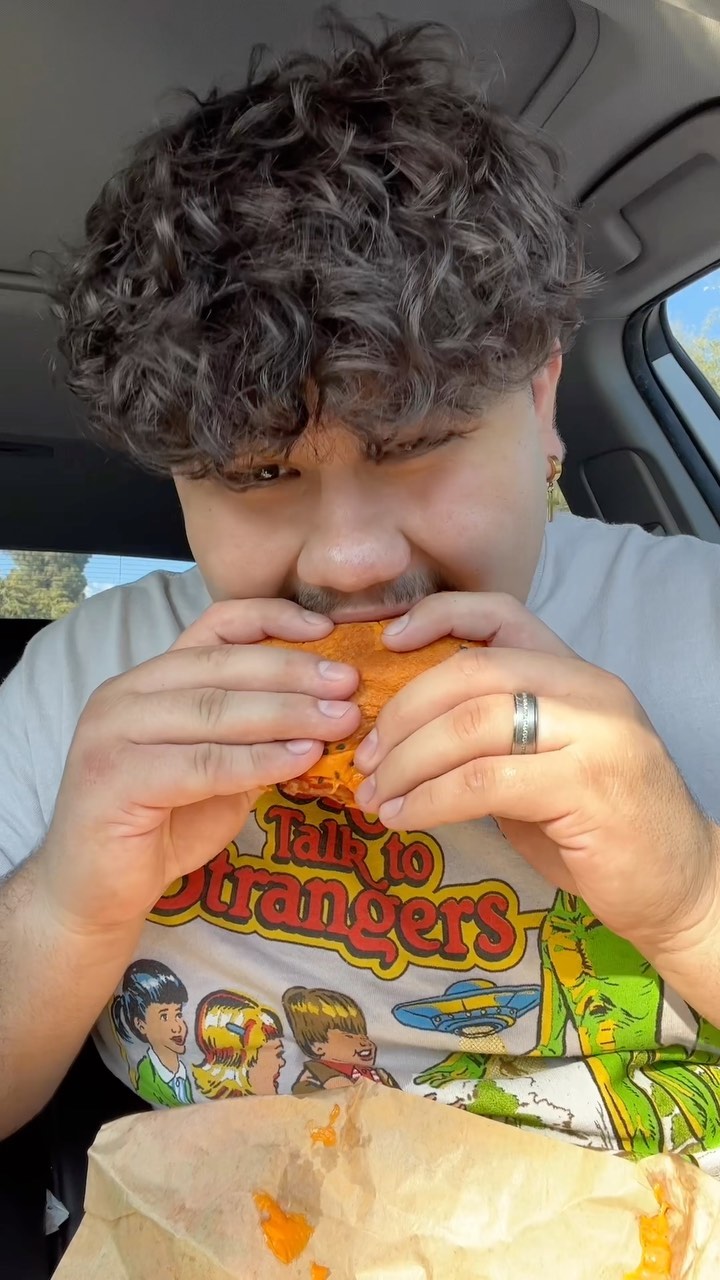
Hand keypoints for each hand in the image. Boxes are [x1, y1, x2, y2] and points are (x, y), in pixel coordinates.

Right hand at [39, 601, 358, 934]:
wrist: (96, 892)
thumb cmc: (164, 825)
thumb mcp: (222, 769)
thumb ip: (257, 735)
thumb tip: (331, 708)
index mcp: (151, 679)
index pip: (214, 626)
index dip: (272, 620)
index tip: (328, 630)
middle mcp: (125, 693)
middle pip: (222, 666)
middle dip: (294, 673)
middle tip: (350, 684)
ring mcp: (112, 732)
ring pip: (214, 710)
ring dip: (286, 713)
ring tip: (340, 720)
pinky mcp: (112, 778)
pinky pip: (201, 763)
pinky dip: (257, 760)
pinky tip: (301, 759)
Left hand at [353, 592, 719, 954]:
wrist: (677, 886)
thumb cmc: (598, 827)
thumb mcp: (543, 762)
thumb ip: (491, 732)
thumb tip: (399, 728)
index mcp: (577, 674)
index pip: (502, 614)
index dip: (439, 616)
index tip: (386, 644)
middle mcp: (590, 691)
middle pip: (472, 672)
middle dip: (402, 712)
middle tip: (364, 755)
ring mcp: (594, 735)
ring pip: (471, 726)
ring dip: (407, 763)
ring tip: (376, 794)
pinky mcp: (587, 787)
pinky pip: (484, 782)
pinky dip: (430, 799)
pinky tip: (406, 818)